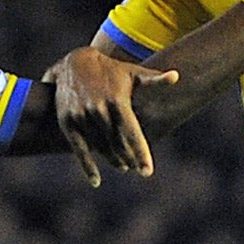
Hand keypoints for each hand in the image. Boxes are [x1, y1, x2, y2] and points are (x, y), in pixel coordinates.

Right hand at [47, 46, 178, 186]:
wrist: (73, 62)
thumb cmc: (110, 70)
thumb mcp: (132, 72)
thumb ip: (154, 80)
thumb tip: (176, 77)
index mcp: (117, 100)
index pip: (132, 133)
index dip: (140, 153)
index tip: (147, 172)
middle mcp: (99, 109)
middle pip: (117, 143)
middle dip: (128, 158)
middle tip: (137, 168)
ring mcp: (82, 116)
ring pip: (101, 147)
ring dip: (113, 160)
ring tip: (123, 166)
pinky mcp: (67, 122)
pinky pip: (79, 149)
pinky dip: (88, 166)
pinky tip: (96, 181)